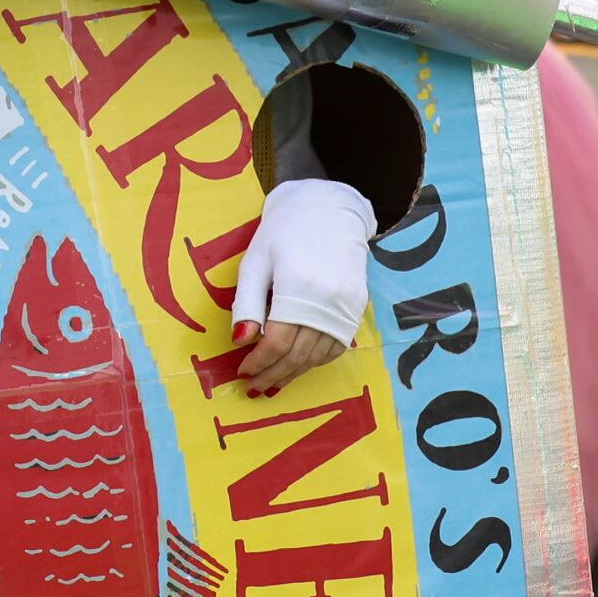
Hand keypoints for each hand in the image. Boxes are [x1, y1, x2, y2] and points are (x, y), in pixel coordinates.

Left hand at [228, 177, 378, 398]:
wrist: (330, 208)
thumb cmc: (285, 231)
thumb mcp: (256, 261)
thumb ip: (248, 302)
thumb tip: (240, 340)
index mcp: (298, 288)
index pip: (277, 342)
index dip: (258, 362)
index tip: (242, 372)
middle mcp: (327, 302)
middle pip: (298, 355)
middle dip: (273, 375)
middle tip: (253, 387)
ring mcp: (347, 307)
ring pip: (318, 356)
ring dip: (293, 374)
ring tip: (272, 383)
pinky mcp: (357, 307)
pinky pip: (336, 346)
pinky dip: (316, 361)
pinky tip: (298, 365)